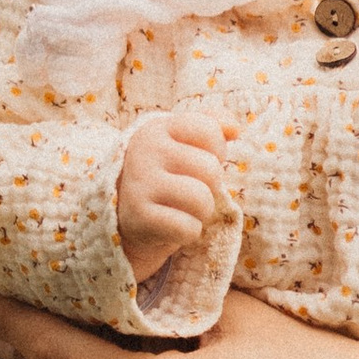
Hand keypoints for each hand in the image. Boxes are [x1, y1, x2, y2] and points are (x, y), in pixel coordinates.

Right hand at [115, 107, 232, 269]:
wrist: (124, 215)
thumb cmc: (164, 175)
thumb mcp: (181, 142)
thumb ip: (211, 125)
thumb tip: (235, 129)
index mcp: (157, 129)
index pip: (209, 130)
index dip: (216, 150)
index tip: (198, 161)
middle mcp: (145, 151)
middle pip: (211, 169)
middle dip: (210, 186)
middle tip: (188, 190)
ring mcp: (140, 184)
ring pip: (203, 200)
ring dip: (201, 212)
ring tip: (183, 209)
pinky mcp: (140, 217)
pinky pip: (189, 228)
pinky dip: (189, 233)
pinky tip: (172, 226)